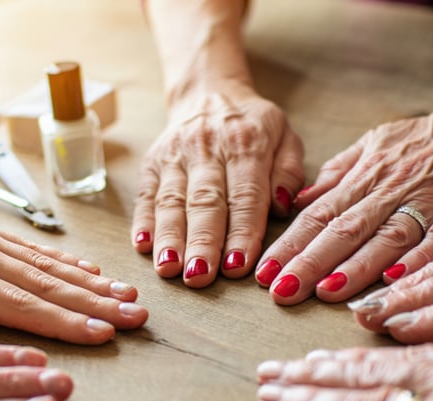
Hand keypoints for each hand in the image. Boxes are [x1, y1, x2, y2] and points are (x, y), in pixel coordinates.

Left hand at [0, 185, 147, 344]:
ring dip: (89, 282)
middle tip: (137, 317)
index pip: (18, 304)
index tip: (103, 334)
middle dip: (95, 303)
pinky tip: (88, 271)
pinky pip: (29, 248)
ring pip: (45, 264)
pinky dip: (63, 261)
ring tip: (128, 295)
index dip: (64, 322)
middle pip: (45, 282)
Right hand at [132, 84, 304, 287]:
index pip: (245, 196)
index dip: (241, 233)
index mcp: (247, 144)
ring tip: (169, 269)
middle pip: (204, 202)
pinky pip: (146, 195)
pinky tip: (143, 246)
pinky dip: (143, 222)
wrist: (208, 93)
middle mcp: (207, 149)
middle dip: (202, 242)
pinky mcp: (152, 163)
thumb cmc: (253, 127)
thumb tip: (281, 206)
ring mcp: (175, 156)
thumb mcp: (285, 136)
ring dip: (169, 238)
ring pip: (171, 201)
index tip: (238, 266)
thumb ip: (289, 171)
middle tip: (200, 276)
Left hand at [257, 90, 432, 304]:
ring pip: (386, 237)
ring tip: (324, 293)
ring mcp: (431, 202)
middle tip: (281, 292)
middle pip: (345, 230)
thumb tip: (295, 201)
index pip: (320, 215)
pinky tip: (393, 281)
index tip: (265, 273)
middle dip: (310, 263)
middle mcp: (393, 189)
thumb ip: (338, 175)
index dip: (291, 245)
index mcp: (368, 176)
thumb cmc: (432, 138)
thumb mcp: (377, 143)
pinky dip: (417, 261)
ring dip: (354, 267)